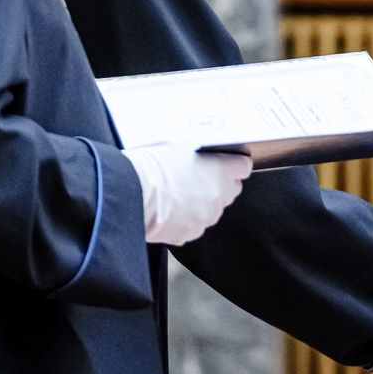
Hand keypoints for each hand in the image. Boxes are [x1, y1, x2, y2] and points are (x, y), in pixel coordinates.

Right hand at [124, 143, 252, 245]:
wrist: (130, 194)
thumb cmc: (151, 164)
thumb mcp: (176, 139)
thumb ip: (196, 144)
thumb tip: (198, 143)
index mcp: (221, 169)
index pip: (242, 167)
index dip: (233, 163)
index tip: (226, 162)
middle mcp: (219, 195)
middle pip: (230, 189)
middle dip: (219, 183)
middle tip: (197, 176)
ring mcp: (206, 217)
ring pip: (212, 209)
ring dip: (201, 202)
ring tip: (178, 193)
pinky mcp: (190, 233)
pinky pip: (194, 225)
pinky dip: (185, 219)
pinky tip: (168, 208)